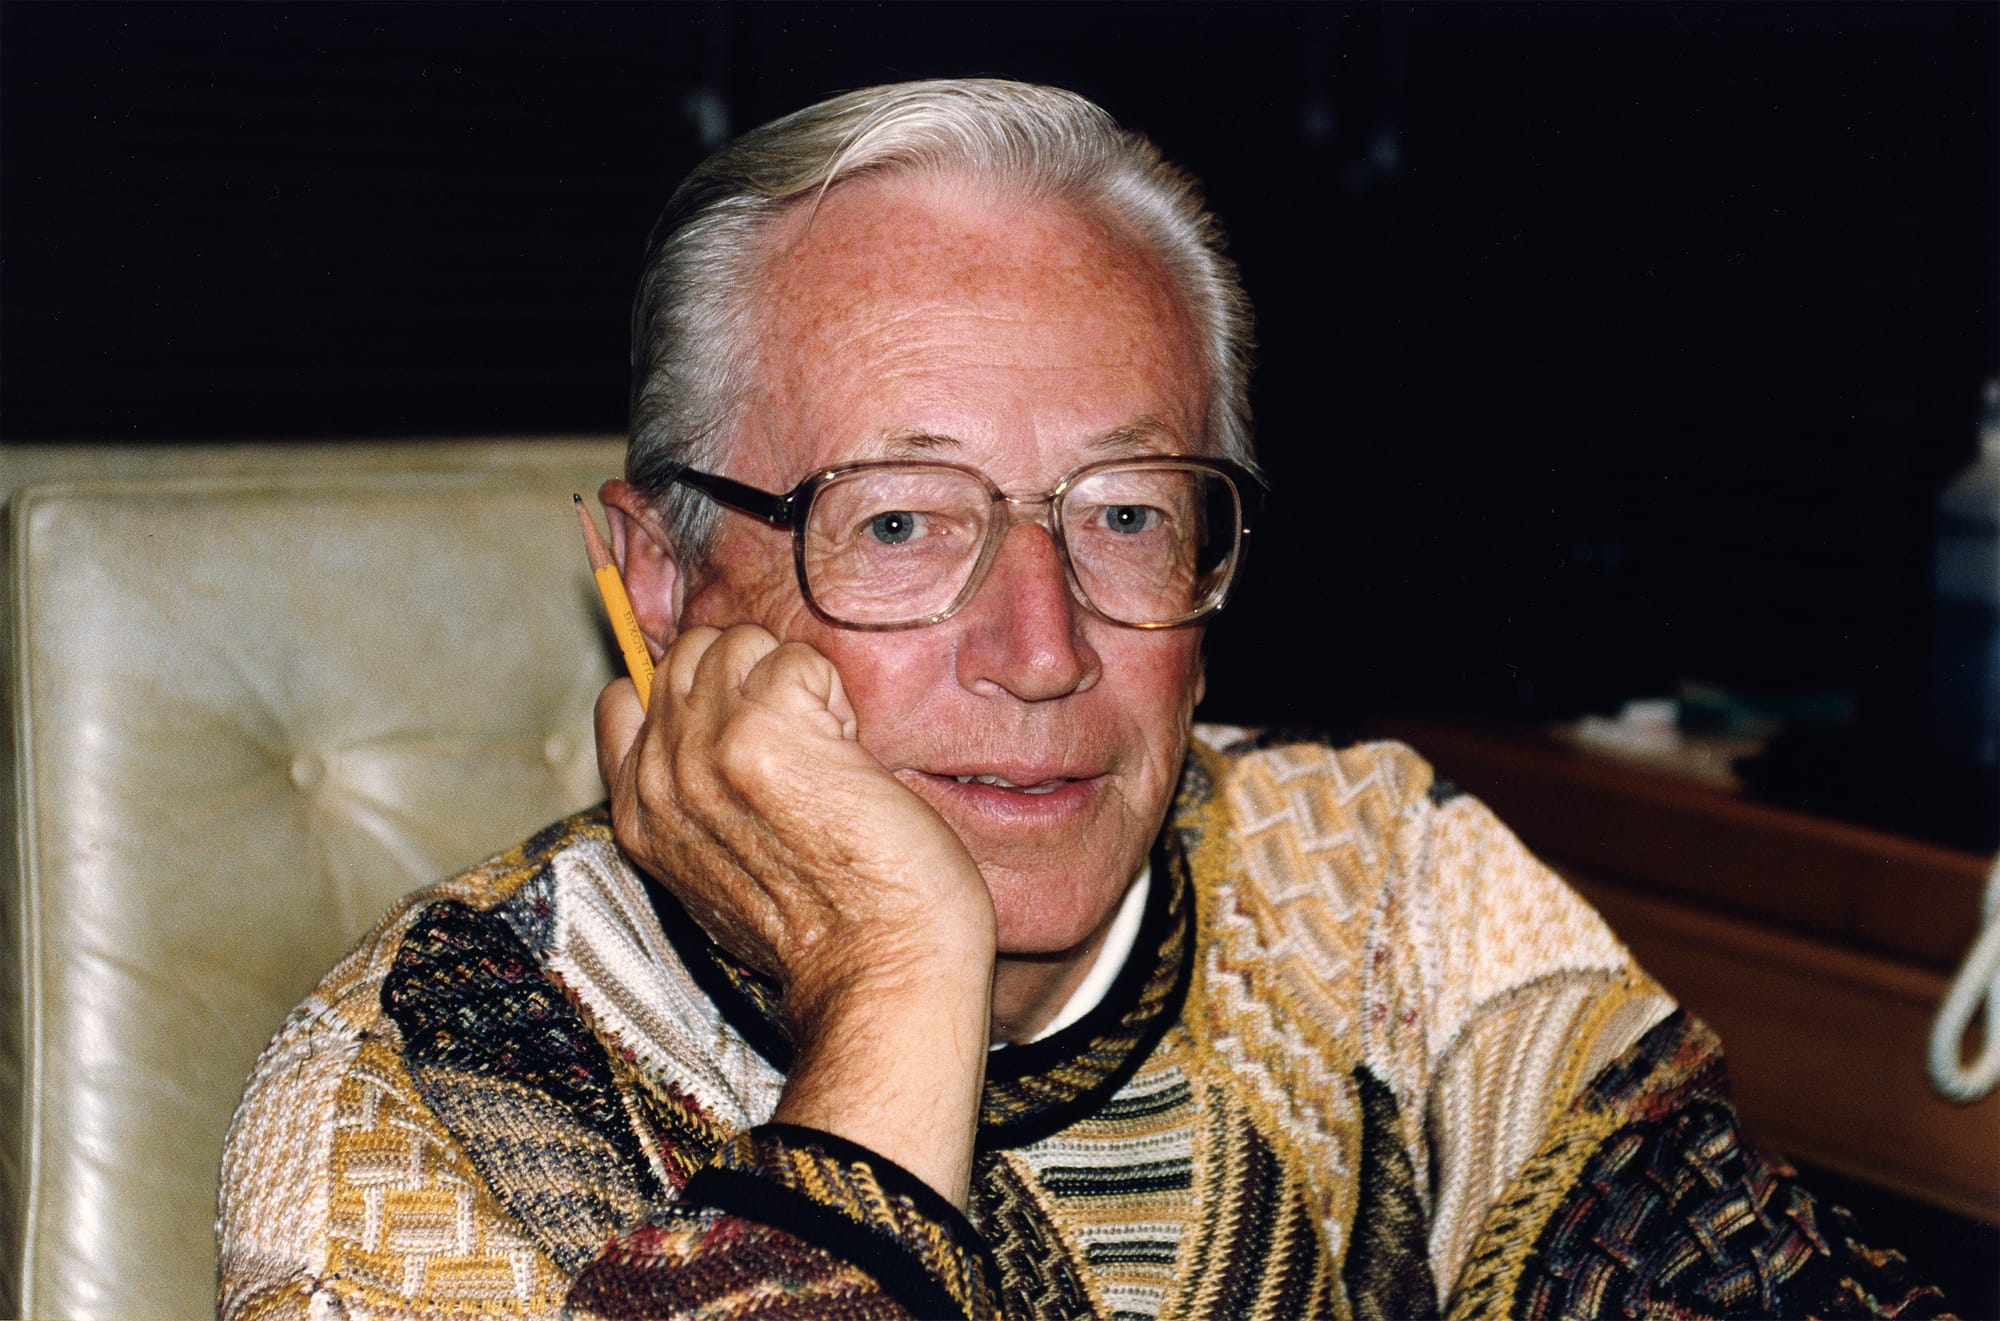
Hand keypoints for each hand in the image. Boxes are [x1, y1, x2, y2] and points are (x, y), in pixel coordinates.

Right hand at [595, 624, 993, 1203]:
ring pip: (740, 644)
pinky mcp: (766, 731)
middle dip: (753, 679)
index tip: (749, 734)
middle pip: (689, 655)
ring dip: (795, 683)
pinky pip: (798, 660)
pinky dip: (836, 697)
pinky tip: (849, 759)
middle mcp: (659, 779)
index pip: (626, 696)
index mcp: (638, 815)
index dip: (699, 695)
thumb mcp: (718, 873)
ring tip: (826, 753)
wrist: (881, 965)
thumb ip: (691, 800)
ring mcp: (705, 751)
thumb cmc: (828, 927)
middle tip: (801, 747)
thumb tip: (697, 730)